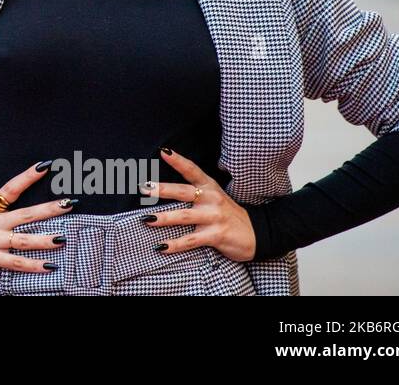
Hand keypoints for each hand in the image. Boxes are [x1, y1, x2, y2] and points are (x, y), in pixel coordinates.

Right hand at [0, 161, 74, 287]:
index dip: (27, 177)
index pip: (11, 189)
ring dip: (45, 239)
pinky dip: (34, 265)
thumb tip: (20, 215)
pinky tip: (50, 266)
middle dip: (49, 209)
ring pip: (23, 239)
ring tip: (63, 239)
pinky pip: (16, 261)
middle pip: (26, 214)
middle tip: (69, 203)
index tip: (45, 167)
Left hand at [139, 148, 256, 261]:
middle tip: (143, 188)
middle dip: (162, 190)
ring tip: (146, 219)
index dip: (178, 160)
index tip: (163, 151)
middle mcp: (211, 199)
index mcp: (209, 187)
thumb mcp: (214, 197)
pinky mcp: (216, 235)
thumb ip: (194, 192)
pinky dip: (175, 244)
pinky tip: (160, 246)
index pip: (192, 170)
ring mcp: (214, 217)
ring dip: (164, 218)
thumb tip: (162, 189)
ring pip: (184, 216)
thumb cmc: (227, 214)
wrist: (256, 234)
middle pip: (183, 192)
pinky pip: (191, 240)